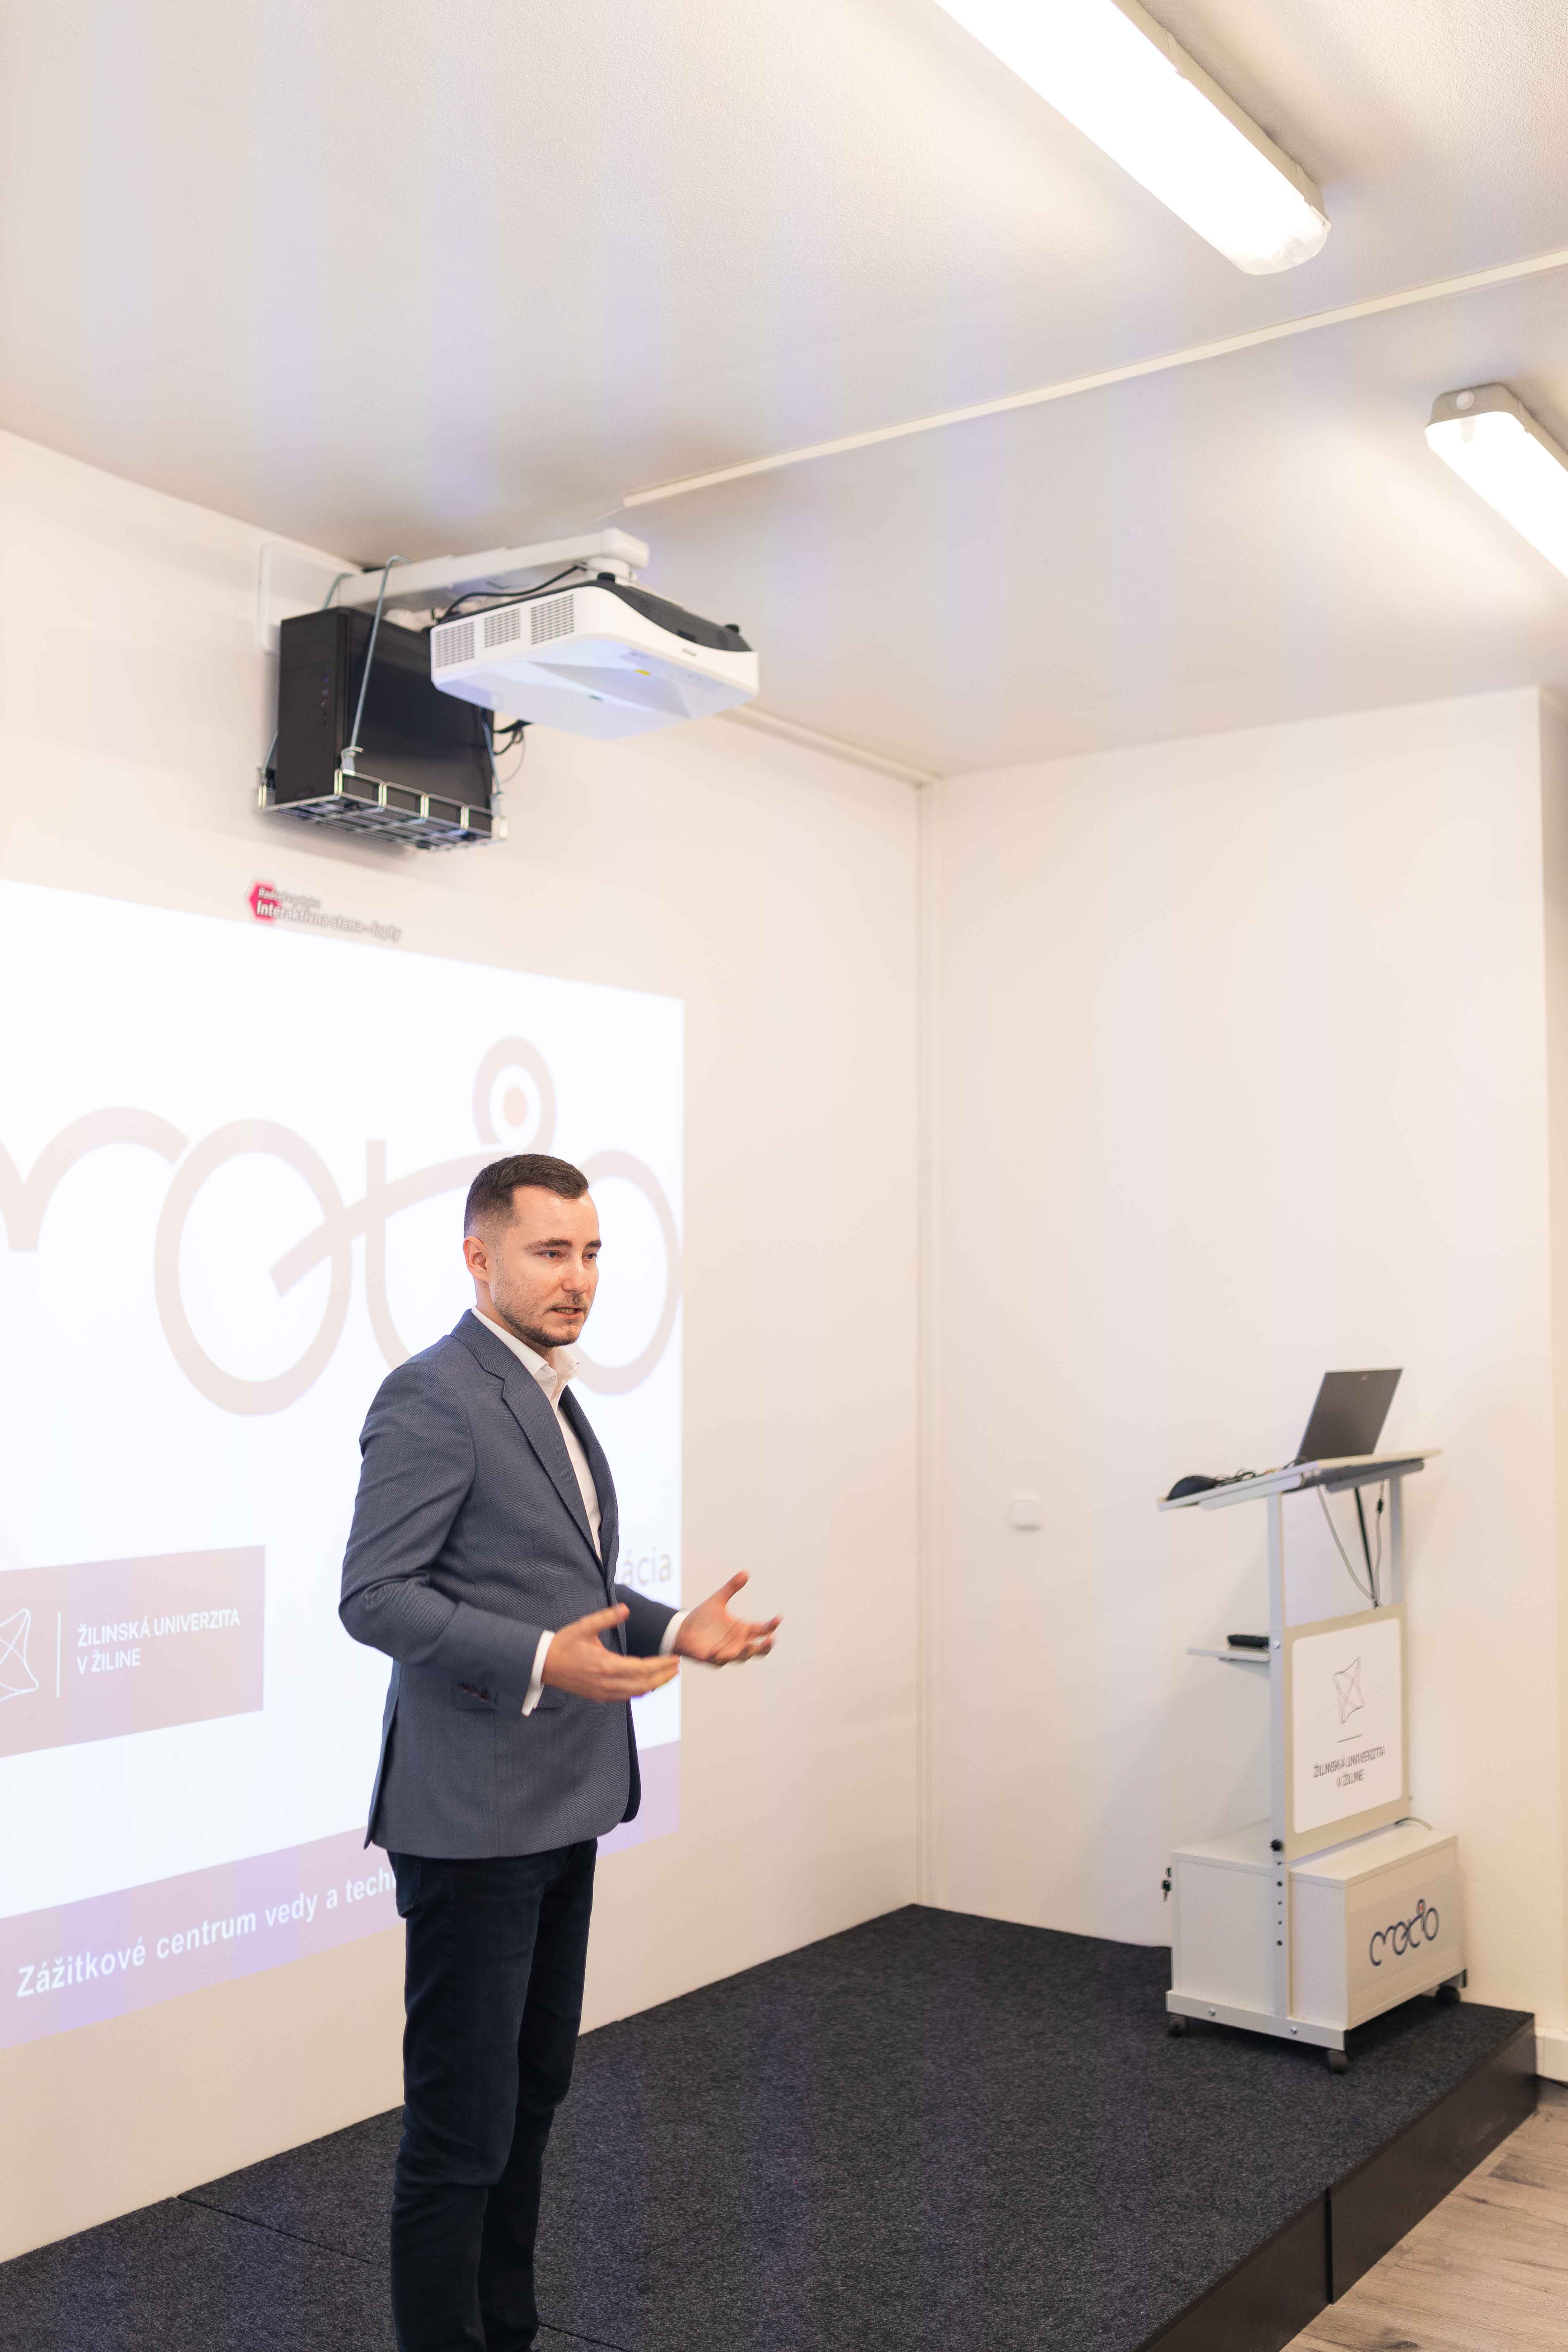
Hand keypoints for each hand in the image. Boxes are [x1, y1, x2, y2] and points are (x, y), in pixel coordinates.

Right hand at [541, 1605, 680, 1701]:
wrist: (543, 1665)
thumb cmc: (564, 1644)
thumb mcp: (584, 1626)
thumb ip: (606, 1617)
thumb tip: (625, 1609)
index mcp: (606, 1665)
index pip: (642, 1668)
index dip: (661, 1665)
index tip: (674, 1658)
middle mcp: (607, 1683)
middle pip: (644, 1684)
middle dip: (663, 1676)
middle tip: (677, 1667)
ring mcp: (603, 1692)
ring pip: (636, 1693)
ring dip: (654, 1685)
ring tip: (667, 1675)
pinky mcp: (599, 1697)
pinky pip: (626, 1697)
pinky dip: (640, 1690)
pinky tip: (647, 1683)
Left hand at [673, 1573, 780, 1666]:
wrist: (683, 1629)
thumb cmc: (703, 1617)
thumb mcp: (718, 1600)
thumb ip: (731, 1588)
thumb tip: (745, 1572)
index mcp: (742, 1630)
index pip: (762, 1630)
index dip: (771, 1625)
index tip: (778, 1618)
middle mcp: (738, 1643)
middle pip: (758, 1649)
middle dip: (765, 1646)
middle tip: (770, 1639)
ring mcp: (727, 1652)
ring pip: (741, 1657)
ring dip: (746, 1652)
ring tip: (749, 1645)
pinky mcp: (712, 1658)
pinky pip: (720, 1659)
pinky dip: (722, 1656)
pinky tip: (720, 1651)